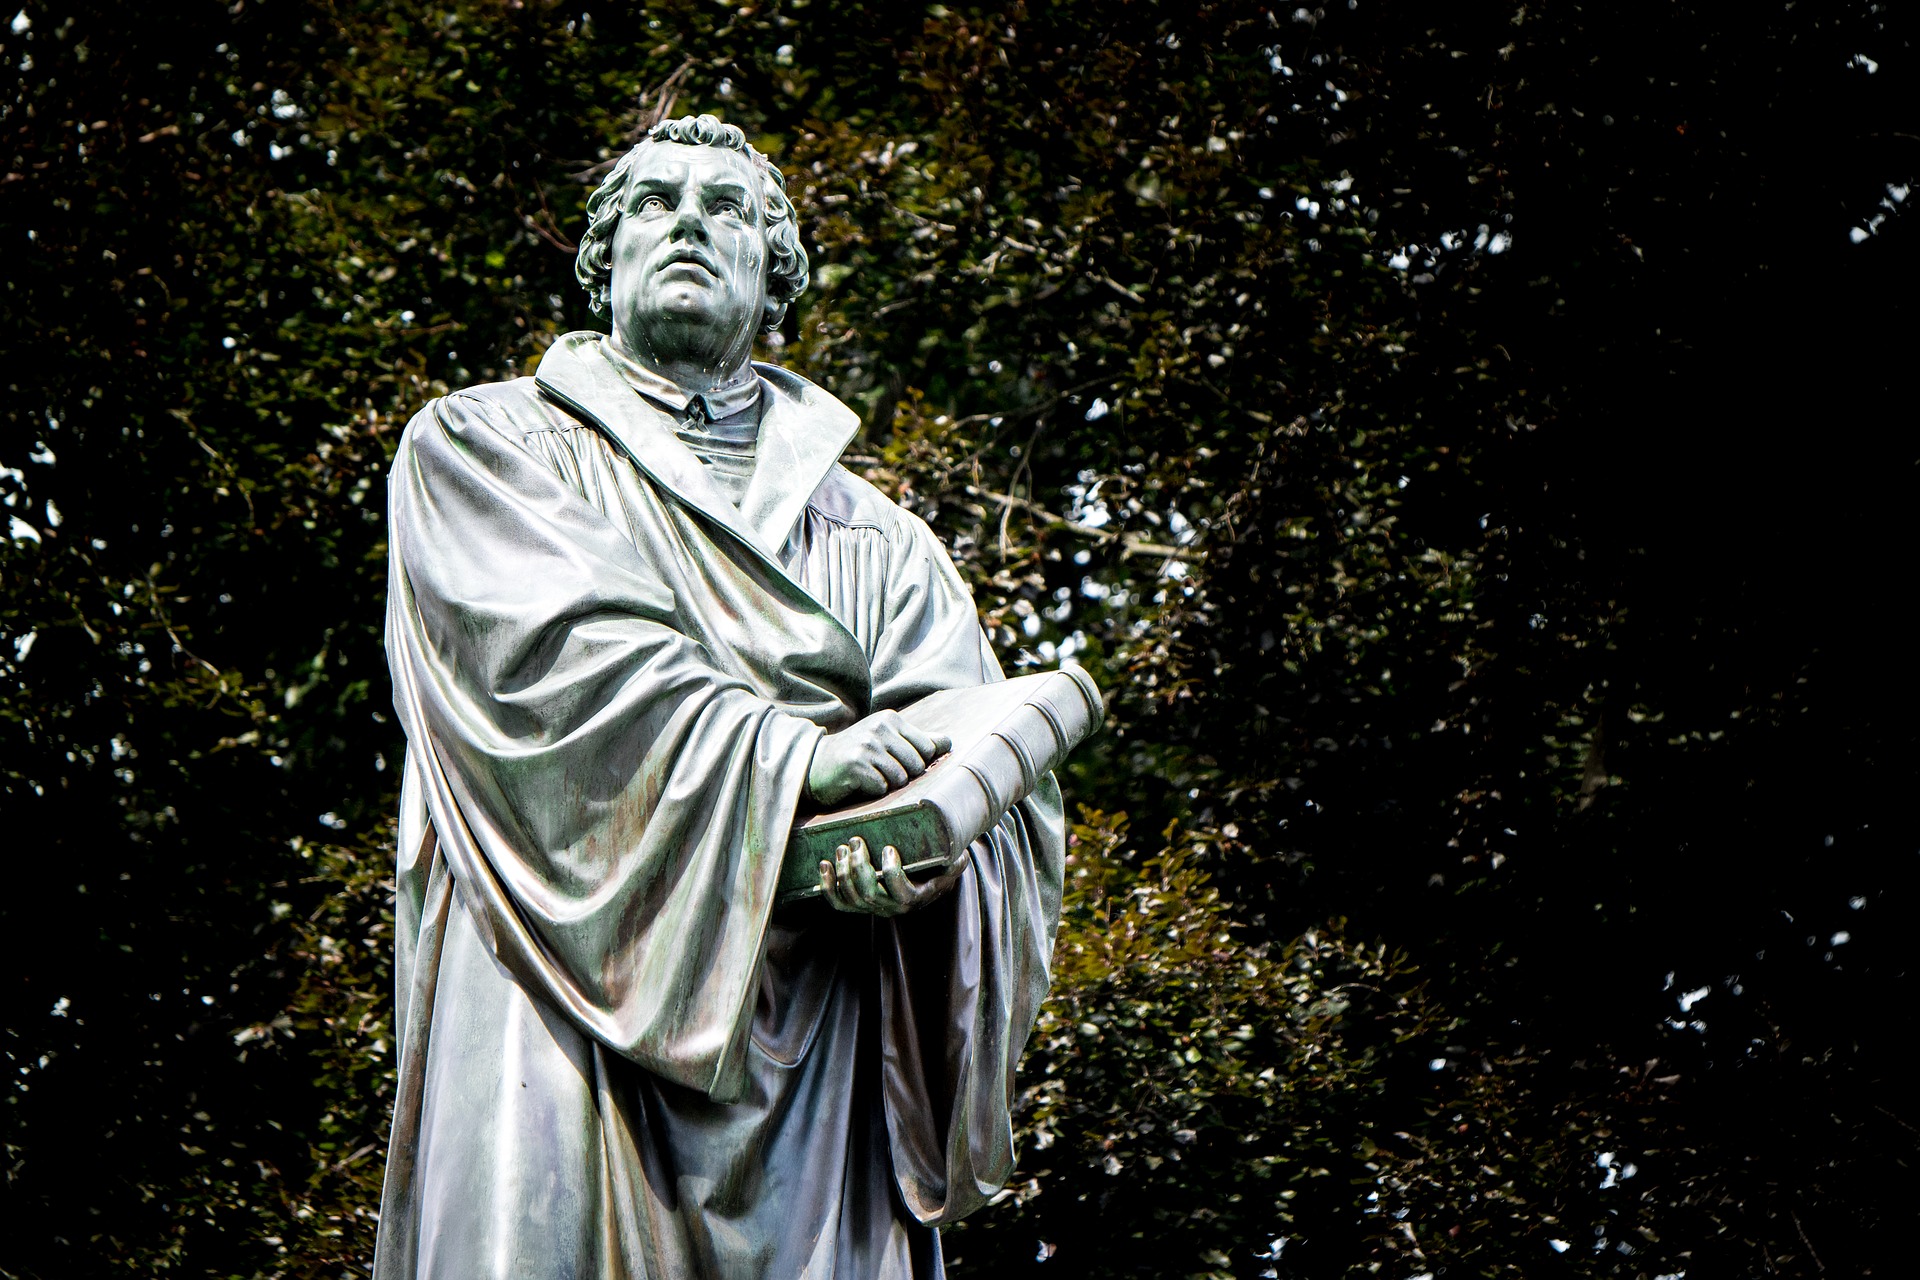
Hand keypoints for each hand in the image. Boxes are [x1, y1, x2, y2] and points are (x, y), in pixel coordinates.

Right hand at [805, 710, 950, 805]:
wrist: (815, 764)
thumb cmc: (856, 754)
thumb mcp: (886, 740)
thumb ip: (917, 740)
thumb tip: (948, 742)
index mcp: (891, 719)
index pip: (928, 748)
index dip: (917, 763)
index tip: (898, 762)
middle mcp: (879, 728)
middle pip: (917, 765)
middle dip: (903, 775)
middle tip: (881, 771)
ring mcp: (867, 746)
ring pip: (900, 778)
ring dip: (887, 784)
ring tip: (870, 775)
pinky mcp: (855, 765)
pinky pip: (881, 788)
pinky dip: (872, 791)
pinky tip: (859, 782)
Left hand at [818, 836, 962, 917]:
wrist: (924, 882)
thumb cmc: (937, 869)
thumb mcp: (951, 866)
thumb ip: (955, 862)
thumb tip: (959, 855)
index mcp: (914, 899)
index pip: (900, 893)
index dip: (892, 873)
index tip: (888, 849)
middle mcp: (892, 908)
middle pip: (870, 894)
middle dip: (859, 867)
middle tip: (856, 841)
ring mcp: (873, 908)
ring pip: (852, 898)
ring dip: (843, 872)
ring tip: (842, 847)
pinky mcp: (859, 905)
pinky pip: (839, 903)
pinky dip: (827, 886)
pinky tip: (824, 865)